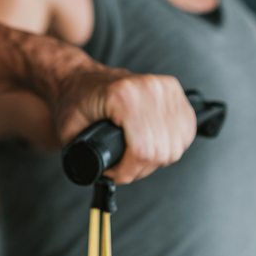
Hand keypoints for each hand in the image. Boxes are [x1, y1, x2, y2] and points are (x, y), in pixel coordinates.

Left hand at [51, 67, 196, 183]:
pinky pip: (186, 129)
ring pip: (176, 144)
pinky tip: (155, 143)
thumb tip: (98, 178)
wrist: (80, 77)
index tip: (114, 172)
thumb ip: (81, 156)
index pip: (142, 150)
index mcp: (122, 94)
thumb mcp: (69, 130)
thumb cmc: (75, 100)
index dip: (128, 171)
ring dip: (158, 158)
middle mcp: (147, 87)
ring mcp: (164, 86)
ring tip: (136, 154)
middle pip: (162, 151)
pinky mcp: (174, 89)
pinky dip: (173, 143)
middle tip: (123, 166)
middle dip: (141, 168)